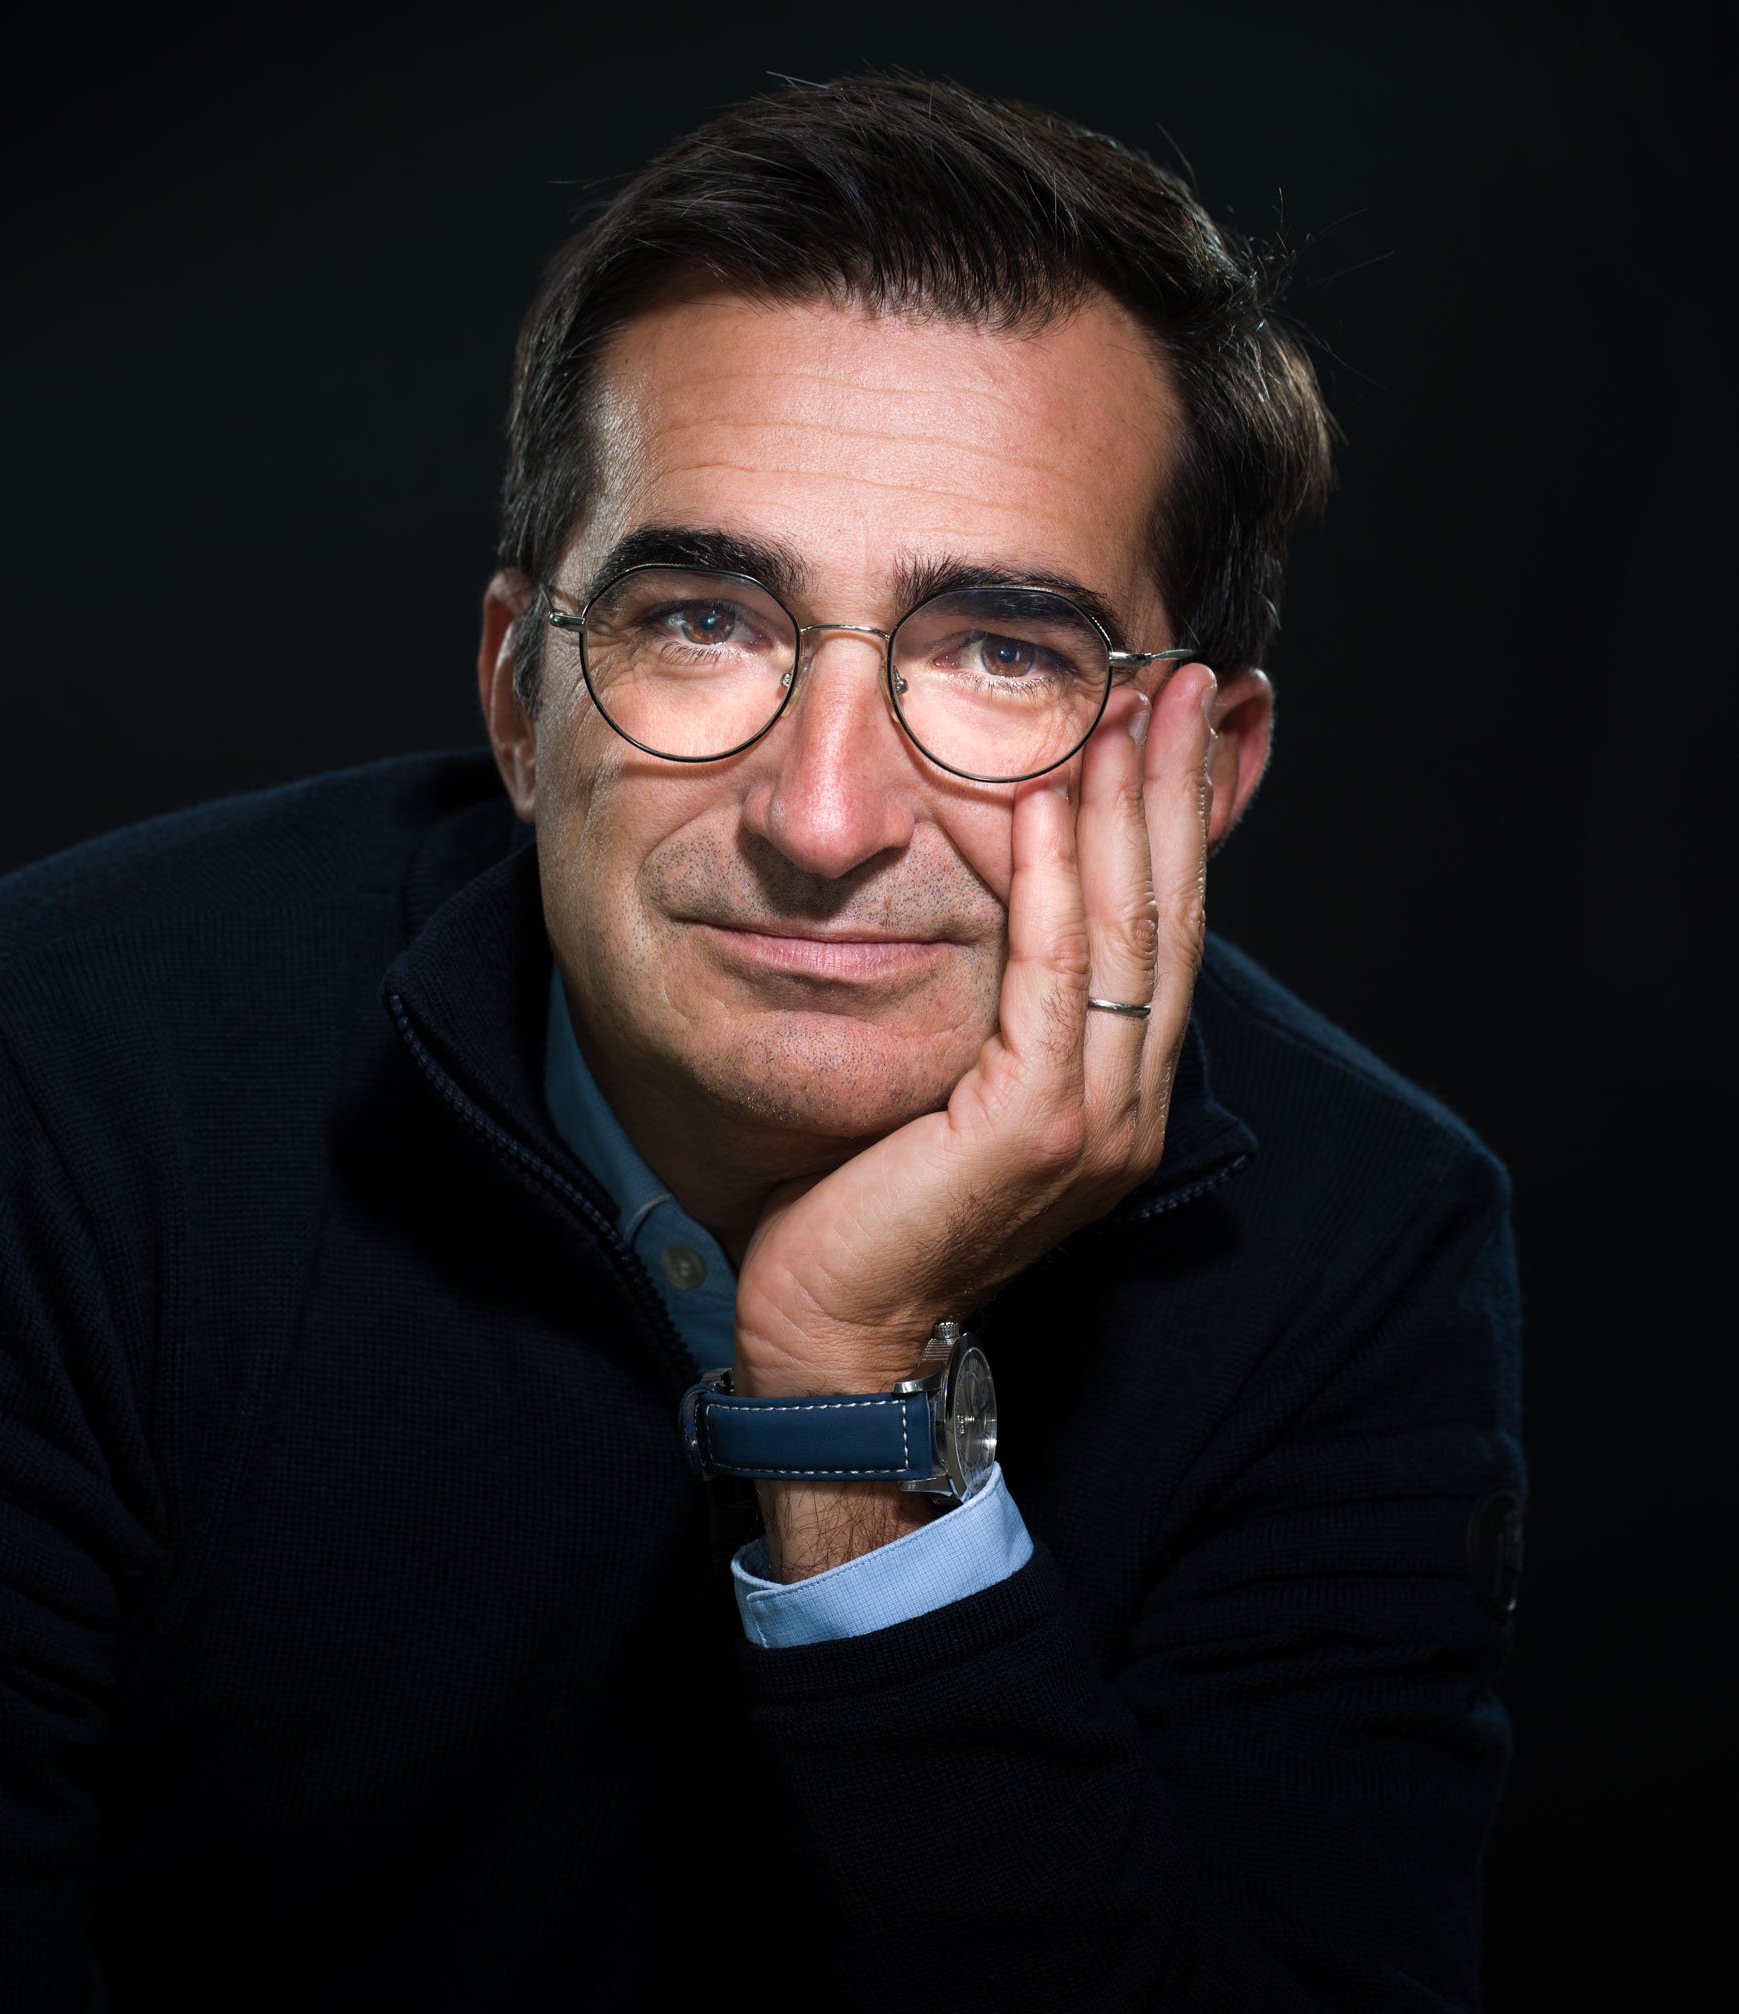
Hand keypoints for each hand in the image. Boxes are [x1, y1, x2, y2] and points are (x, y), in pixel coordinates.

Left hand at [732, 661, 1219, 1579]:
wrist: (839, 1336)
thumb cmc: (870, 1211)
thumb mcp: (951, 1091)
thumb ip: (994, 1012)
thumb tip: (984, 905)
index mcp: (1117, 1095)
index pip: (1158, 931)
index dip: (1170, 819)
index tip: (1164, 717)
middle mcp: (1127, 1104)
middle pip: (1165, 914)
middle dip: (1173, 786)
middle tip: (1173, 676)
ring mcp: (1094, 1119)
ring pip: (1125, 931)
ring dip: (1128, 807)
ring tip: (1126, 704)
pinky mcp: (1035, 1126)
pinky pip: (1055, 975)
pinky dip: (1054, 880)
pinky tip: (1045, 798)